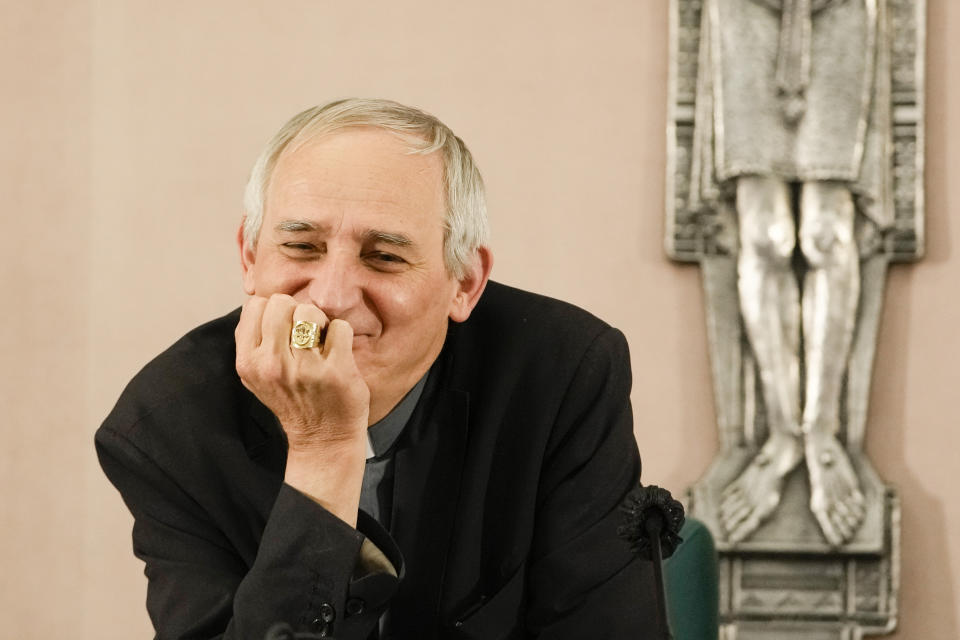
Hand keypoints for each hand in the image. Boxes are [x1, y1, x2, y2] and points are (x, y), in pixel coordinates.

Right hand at [235, 294, 369, 451]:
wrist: (322, 439)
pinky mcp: (336, 371)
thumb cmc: (293, 399)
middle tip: (305, 335)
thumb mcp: (258, 375)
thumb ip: (254, 339)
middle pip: (281, 302)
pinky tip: (337, 353)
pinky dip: (342, 334)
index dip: (274, 311)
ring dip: (320, 321)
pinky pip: (340, 326)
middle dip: (296, 312)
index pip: (255, 305)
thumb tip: (262, 299)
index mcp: (249, 362)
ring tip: (321, 343)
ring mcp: (305, 368)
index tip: (284, 330)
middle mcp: (272, 365)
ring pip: (310, 310)